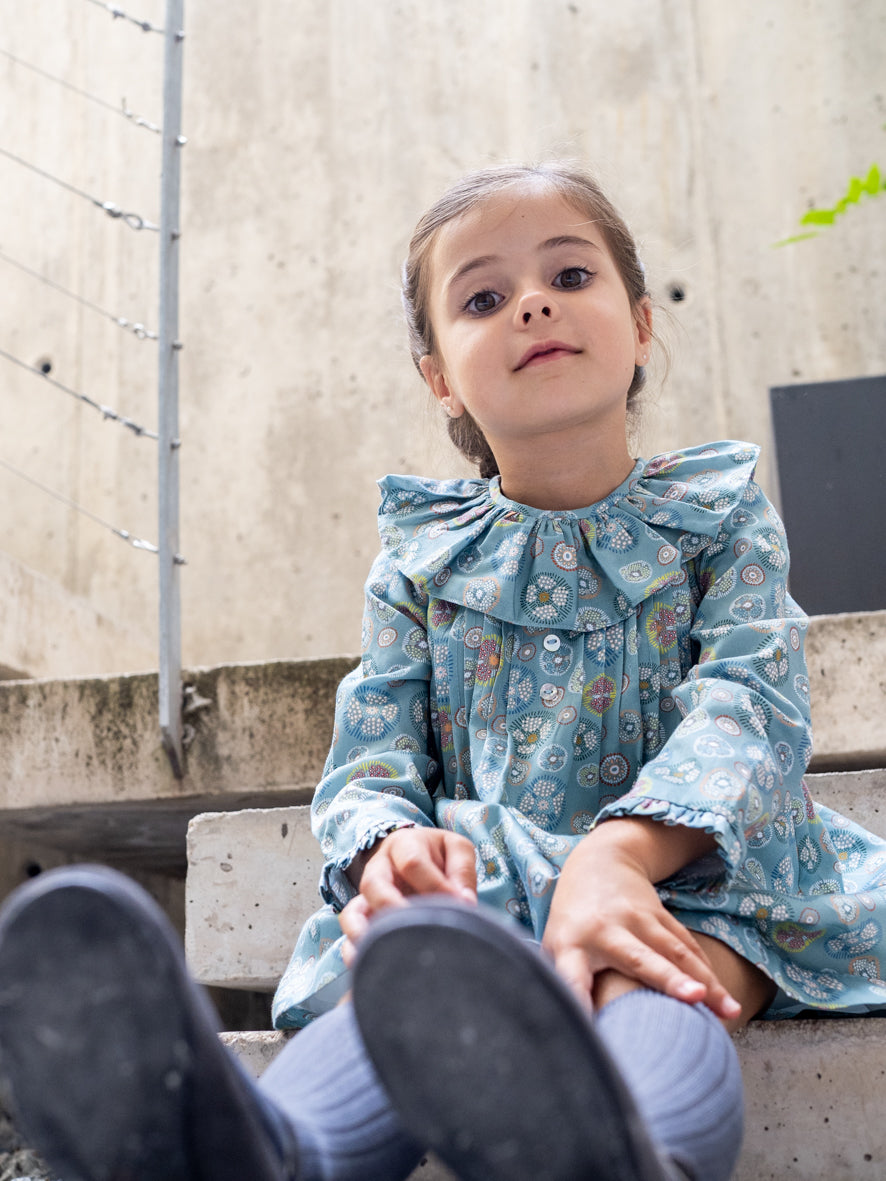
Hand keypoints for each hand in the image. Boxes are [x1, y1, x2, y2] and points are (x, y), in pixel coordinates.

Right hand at [339, 827, 476, 965]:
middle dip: (390, 906)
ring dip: (363, 932)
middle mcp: (379, 869)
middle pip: (372, 884)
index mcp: (404, 845)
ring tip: (377, 951)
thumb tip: (465, 903)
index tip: (459, 905)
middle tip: (413, 927)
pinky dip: (353, 949)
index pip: (412, 863)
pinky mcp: (364, 918)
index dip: (434, 885)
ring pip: (353, 912)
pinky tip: (363, 964)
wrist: (418, 853)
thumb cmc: (439, 854)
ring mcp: (368, 895)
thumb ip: (462, 871)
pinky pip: (351, 934)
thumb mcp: (456, 848)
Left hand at [542, 820, 740, 1020]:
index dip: (580, 1005)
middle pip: (638, 958)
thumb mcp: (554, 948)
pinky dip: (707, 974)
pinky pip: (688, 947)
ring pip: (675, 952)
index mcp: (571, 945)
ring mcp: (636, 919)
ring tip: (730, 1011)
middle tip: (692, 999)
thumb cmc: (571, 923)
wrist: (598, 863)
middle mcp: (605, 931)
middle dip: (667, 978)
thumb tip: (569, 1038)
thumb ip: (562, 985)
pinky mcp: (660, 915)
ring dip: (705, 982)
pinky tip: (726, 1001)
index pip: (573, 980)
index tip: (590, 1035)